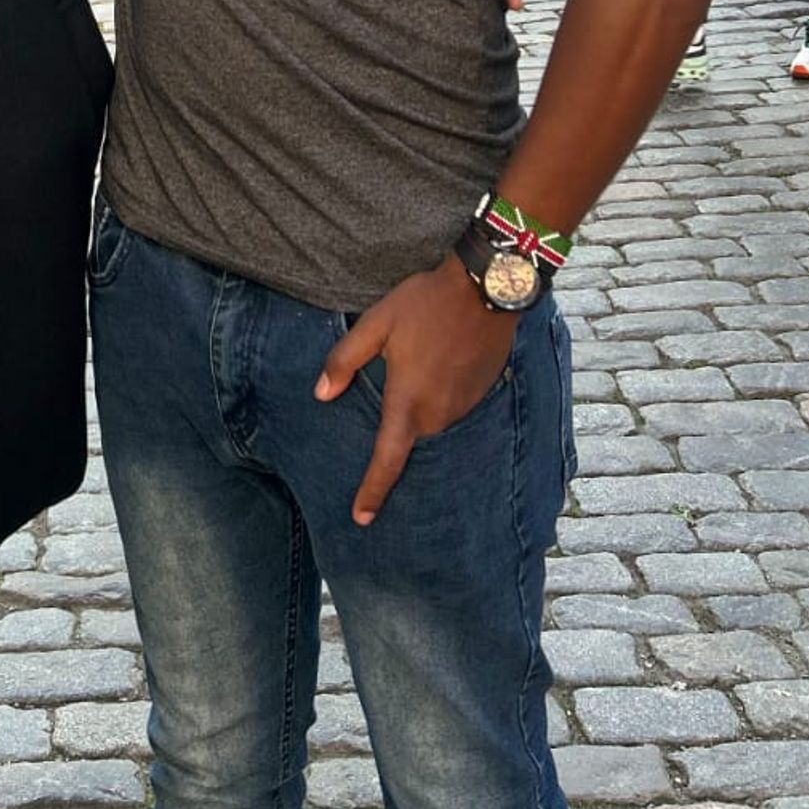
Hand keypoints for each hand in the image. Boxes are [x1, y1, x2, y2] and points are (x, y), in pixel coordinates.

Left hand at [315, 260, 517, 523]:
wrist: (487, 290)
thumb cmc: (426, 304)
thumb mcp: (377, 324)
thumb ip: (345, 361)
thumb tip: (321, 394)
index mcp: (408, 403)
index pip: (387, 460)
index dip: (372, 491)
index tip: (361, 518)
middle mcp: (438, 416)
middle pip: (410, 439)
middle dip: (397, 434)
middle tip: (390, 411)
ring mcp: (464, 408)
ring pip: (432, 425)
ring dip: (421, 413)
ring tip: (417, 378)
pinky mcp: (481, 395)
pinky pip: (452, 411)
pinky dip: (440, 401)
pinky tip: (438, 371)